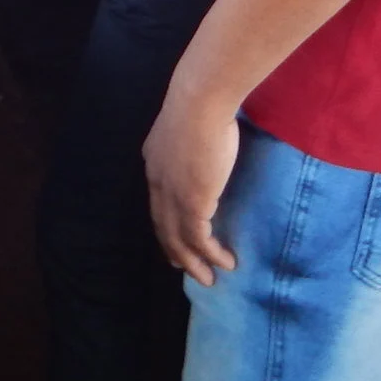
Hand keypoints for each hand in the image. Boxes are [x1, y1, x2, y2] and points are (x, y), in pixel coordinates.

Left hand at [143, 91, 241, 286]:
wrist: (200, 102)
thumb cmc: (201, 105)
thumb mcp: (189, 126)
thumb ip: (192, 141)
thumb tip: (208, 143)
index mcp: (155, 164)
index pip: (158, 204)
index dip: (166, 226)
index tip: (176, 241)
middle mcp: (158, 184)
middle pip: (163, 228)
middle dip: (176, 252)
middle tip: (188, 270)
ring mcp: (173, 196)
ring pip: (179, 241)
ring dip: (195, 263)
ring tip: (210, 278)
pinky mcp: (193, 203)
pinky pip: (199, 240)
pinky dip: (211, 255)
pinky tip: (225, 262)